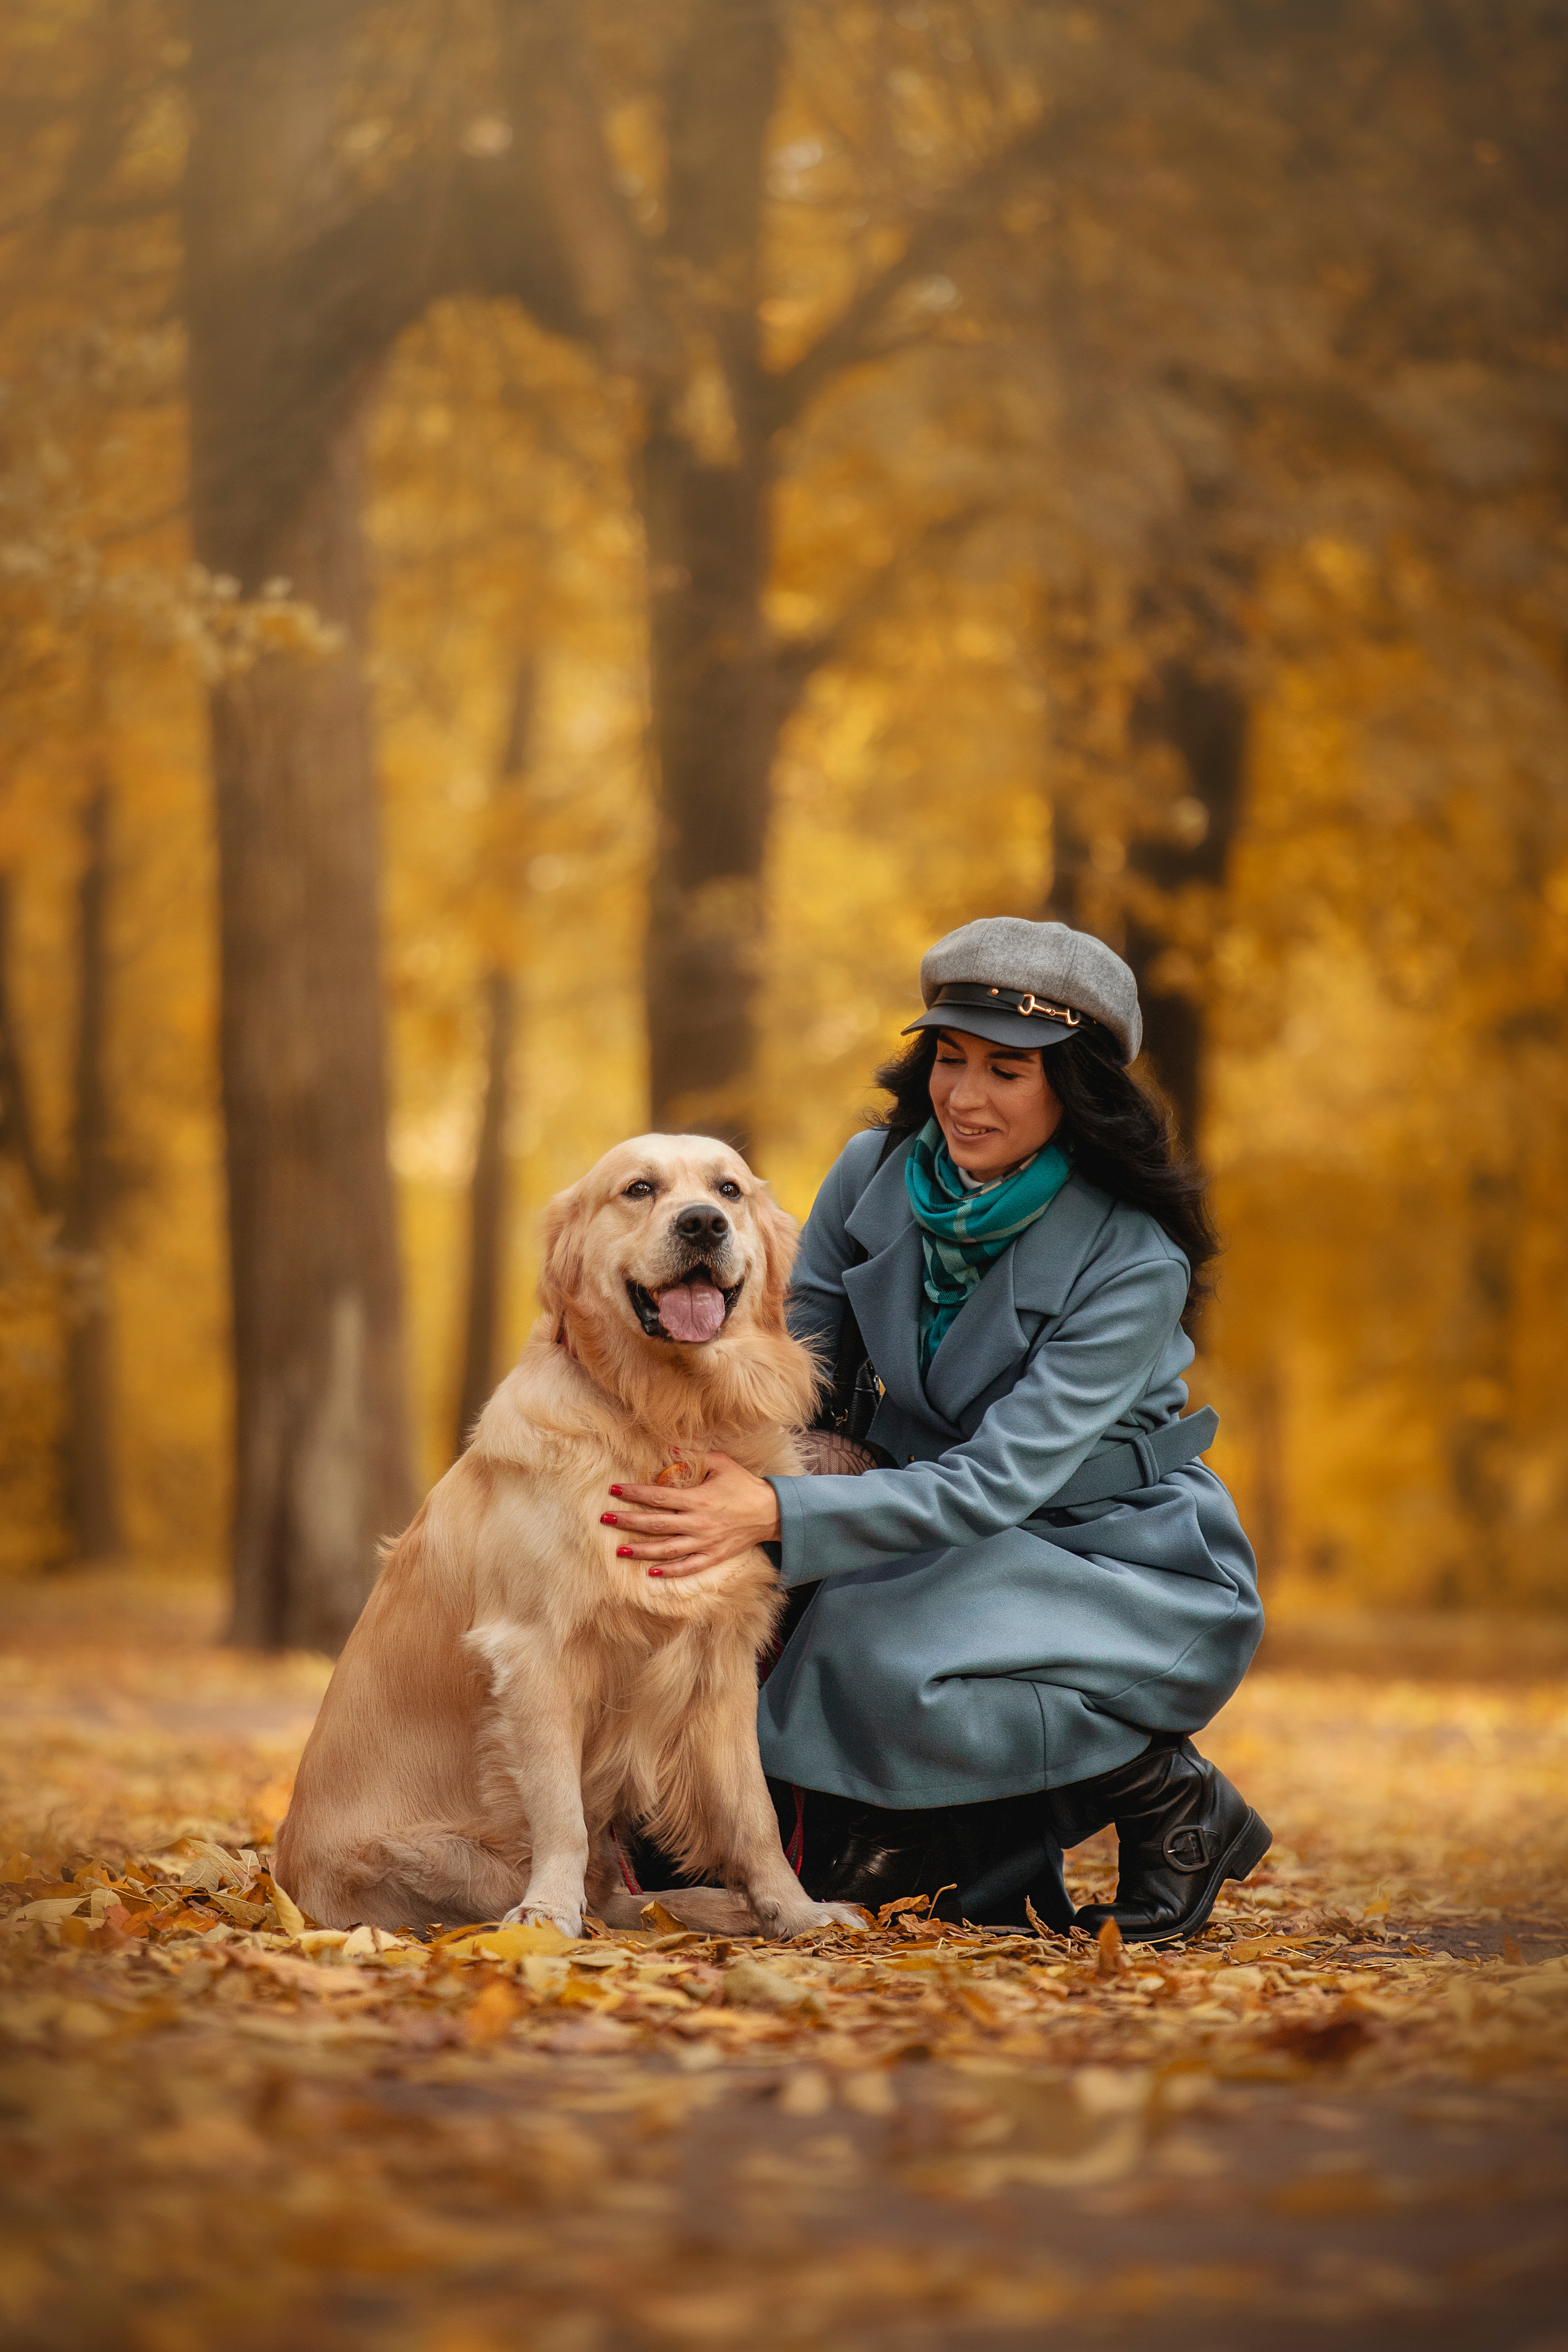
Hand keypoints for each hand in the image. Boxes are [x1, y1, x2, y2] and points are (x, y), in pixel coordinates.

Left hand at [602, 1451, 781, 1579]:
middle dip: (628, 1521)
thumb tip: (669, 1449)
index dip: (634, 1493)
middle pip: (656, 1524)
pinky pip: (688, 1566)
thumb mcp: (721, 1464)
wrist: (771, 1512)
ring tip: (620, 1550)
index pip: (658, 1497)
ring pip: (667, 1549)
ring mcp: (705, 1542)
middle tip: (605, 1518)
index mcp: (697, 1499)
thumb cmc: (744, 1485)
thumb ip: (694, 1457)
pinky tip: (651, 1572)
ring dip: (642, 1550)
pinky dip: (670, 1571)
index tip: (614, 1490)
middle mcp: (697, 1523)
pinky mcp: (713, 1556)